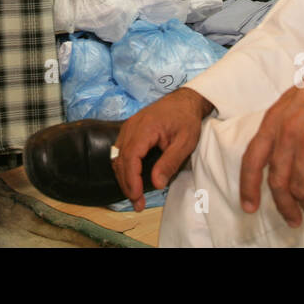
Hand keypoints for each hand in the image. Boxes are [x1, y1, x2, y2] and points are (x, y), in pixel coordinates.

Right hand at [111, 87, 211, 211]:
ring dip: (124, 177)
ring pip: (117, 156)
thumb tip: (156, 184)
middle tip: (137, 203)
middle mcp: (131, 127)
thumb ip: (170, 162)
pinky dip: (124, 167)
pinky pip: (120, 151)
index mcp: (145, 128)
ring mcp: (128, 127)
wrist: (185, 100)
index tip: (137, 196)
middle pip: (120, 159)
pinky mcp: (129, 130)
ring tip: (135, 195)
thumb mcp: (185, 142)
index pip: (131, 157)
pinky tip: (132, 178)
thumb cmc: (186, 119)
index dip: (131, 179)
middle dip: (126, 184)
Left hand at [239, 71, 303, 227]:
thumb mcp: (287, 104)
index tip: (249, 207)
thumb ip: (276, 131)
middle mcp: (288, 135)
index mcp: (272, 123)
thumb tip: (273, 162)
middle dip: (284, 207)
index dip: (248, 187)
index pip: (252, 160)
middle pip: (278, 182)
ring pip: (301, 189)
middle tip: (292, 219)